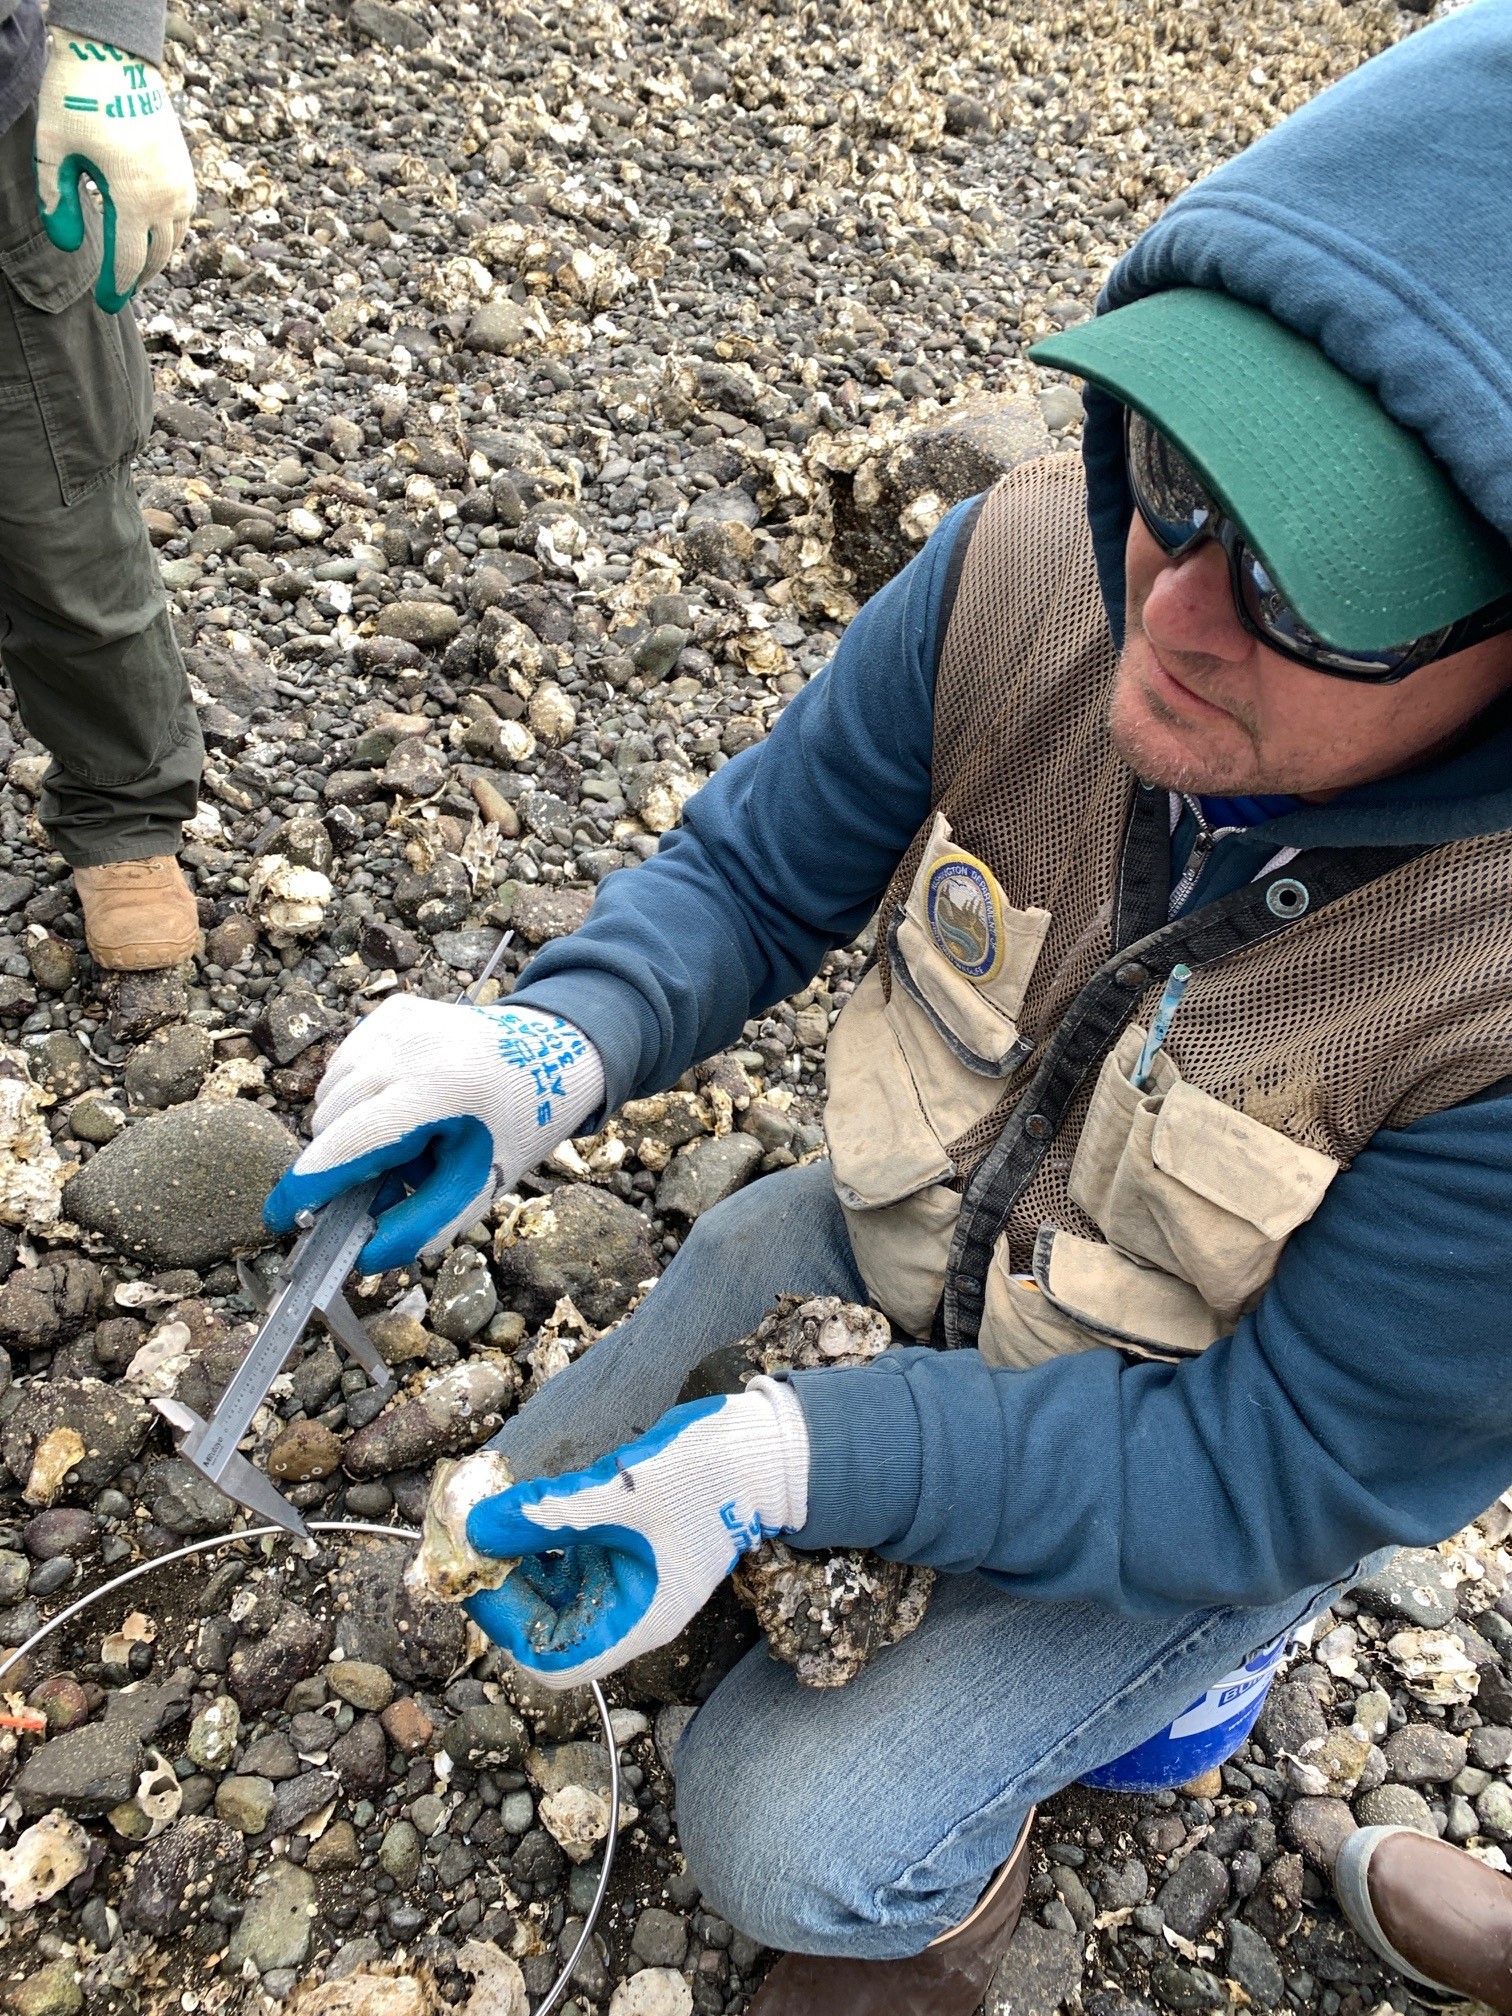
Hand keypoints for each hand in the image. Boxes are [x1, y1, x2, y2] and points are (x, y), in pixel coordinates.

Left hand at [34, 28, 196, 311]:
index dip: (115, 288)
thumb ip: (55, 202)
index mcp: (133, 199)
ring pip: (174, 241)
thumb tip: (67, 246)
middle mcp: (165, 198)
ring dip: (154, 258)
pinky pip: (182, 218)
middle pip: (156, 258)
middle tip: (117, 293)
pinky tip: (149, 234)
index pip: (128, 262)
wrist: (115, 55)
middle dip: (136, 280)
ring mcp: (180, 185)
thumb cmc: (78, 98)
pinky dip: (167, 233)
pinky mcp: (185, 171)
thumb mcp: (52, 150)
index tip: (104, 305)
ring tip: (134, 267)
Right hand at [263, 997, 603, 1272]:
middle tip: (394, 1177)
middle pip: (331, 1123)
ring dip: (353, 1127)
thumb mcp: (478, 1186)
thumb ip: (421, 1227)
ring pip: (330, 1095)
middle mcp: (409, 1047)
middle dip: (347, 1161)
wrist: (553, 1055)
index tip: (280, 1218)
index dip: (307, 1187)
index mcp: (438, 1091)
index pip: (348, 1144)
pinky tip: (404, 1100)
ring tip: (410, 1133)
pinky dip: (361, 1094)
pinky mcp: (392, 1010)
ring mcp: (397, 1022)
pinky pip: (345, 1067)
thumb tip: (363, 1259)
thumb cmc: (516, 1125)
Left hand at [464, 1380, 810, 1688]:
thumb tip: (476, 1530)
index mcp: (636, 1621)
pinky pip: (566, 1555)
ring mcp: (625, 1577)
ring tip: (485, 1517)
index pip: (553, 1660)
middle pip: (544, 1624)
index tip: (473, 1576)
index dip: (506, 1625)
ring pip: (550, 1587)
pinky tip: (519, 1505)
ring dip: (514, 1558)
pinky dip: (536, 1536)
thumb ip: (547, 1514)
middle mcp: (627, 1609)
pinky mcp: (623, 1545)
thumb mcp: (620, 1493)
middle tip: (465, 1541)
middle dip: (502, 1586)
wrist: (762, 1447)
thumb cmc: (705, 1478)